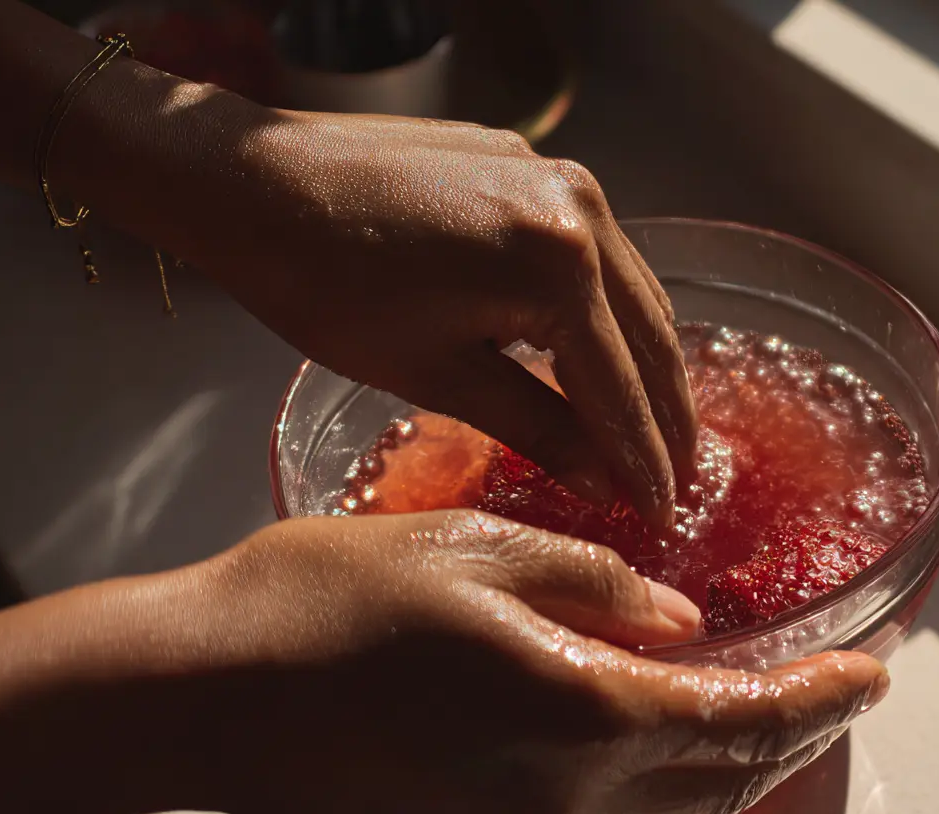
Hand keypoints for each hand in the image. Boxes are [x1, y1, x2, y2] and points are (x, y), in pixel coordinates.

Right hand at [0, 510, 888, 813]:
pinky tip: (657, 748)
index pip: (744, 720)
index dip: (821, 696)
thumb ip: (594, 582)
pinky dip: (660, 793)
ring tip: (760, 718)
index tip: (874, 671)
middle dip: (791, 738)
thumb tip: (677, 613)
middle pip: (722, 785)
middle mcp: (566, 798)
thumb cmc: (328, 605)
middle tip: (831, 691)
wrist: (205, 693)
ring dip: (732, 774)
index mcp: (580, 713)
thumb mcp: (476, 549)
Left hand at [200, 113, 695, 527]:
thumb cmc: (325, 286)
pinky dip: (616, 314)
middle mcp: (582, 211)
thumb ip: (538, 428)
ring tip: (664, 434)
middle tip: (683, 487)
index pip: (620, 388)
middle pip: (650, 337)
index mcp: (558, 267)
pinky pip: (602, 255)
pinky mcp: (539, 167)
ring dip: (651, 366)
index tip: (663, 520)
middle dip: (669, 420)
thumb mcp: (437, 376)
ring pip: (637, 292)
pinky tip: (615, 354)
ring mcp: (564, 180)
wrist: (254, 181)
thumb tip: (604, 483)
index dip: (644, 463)